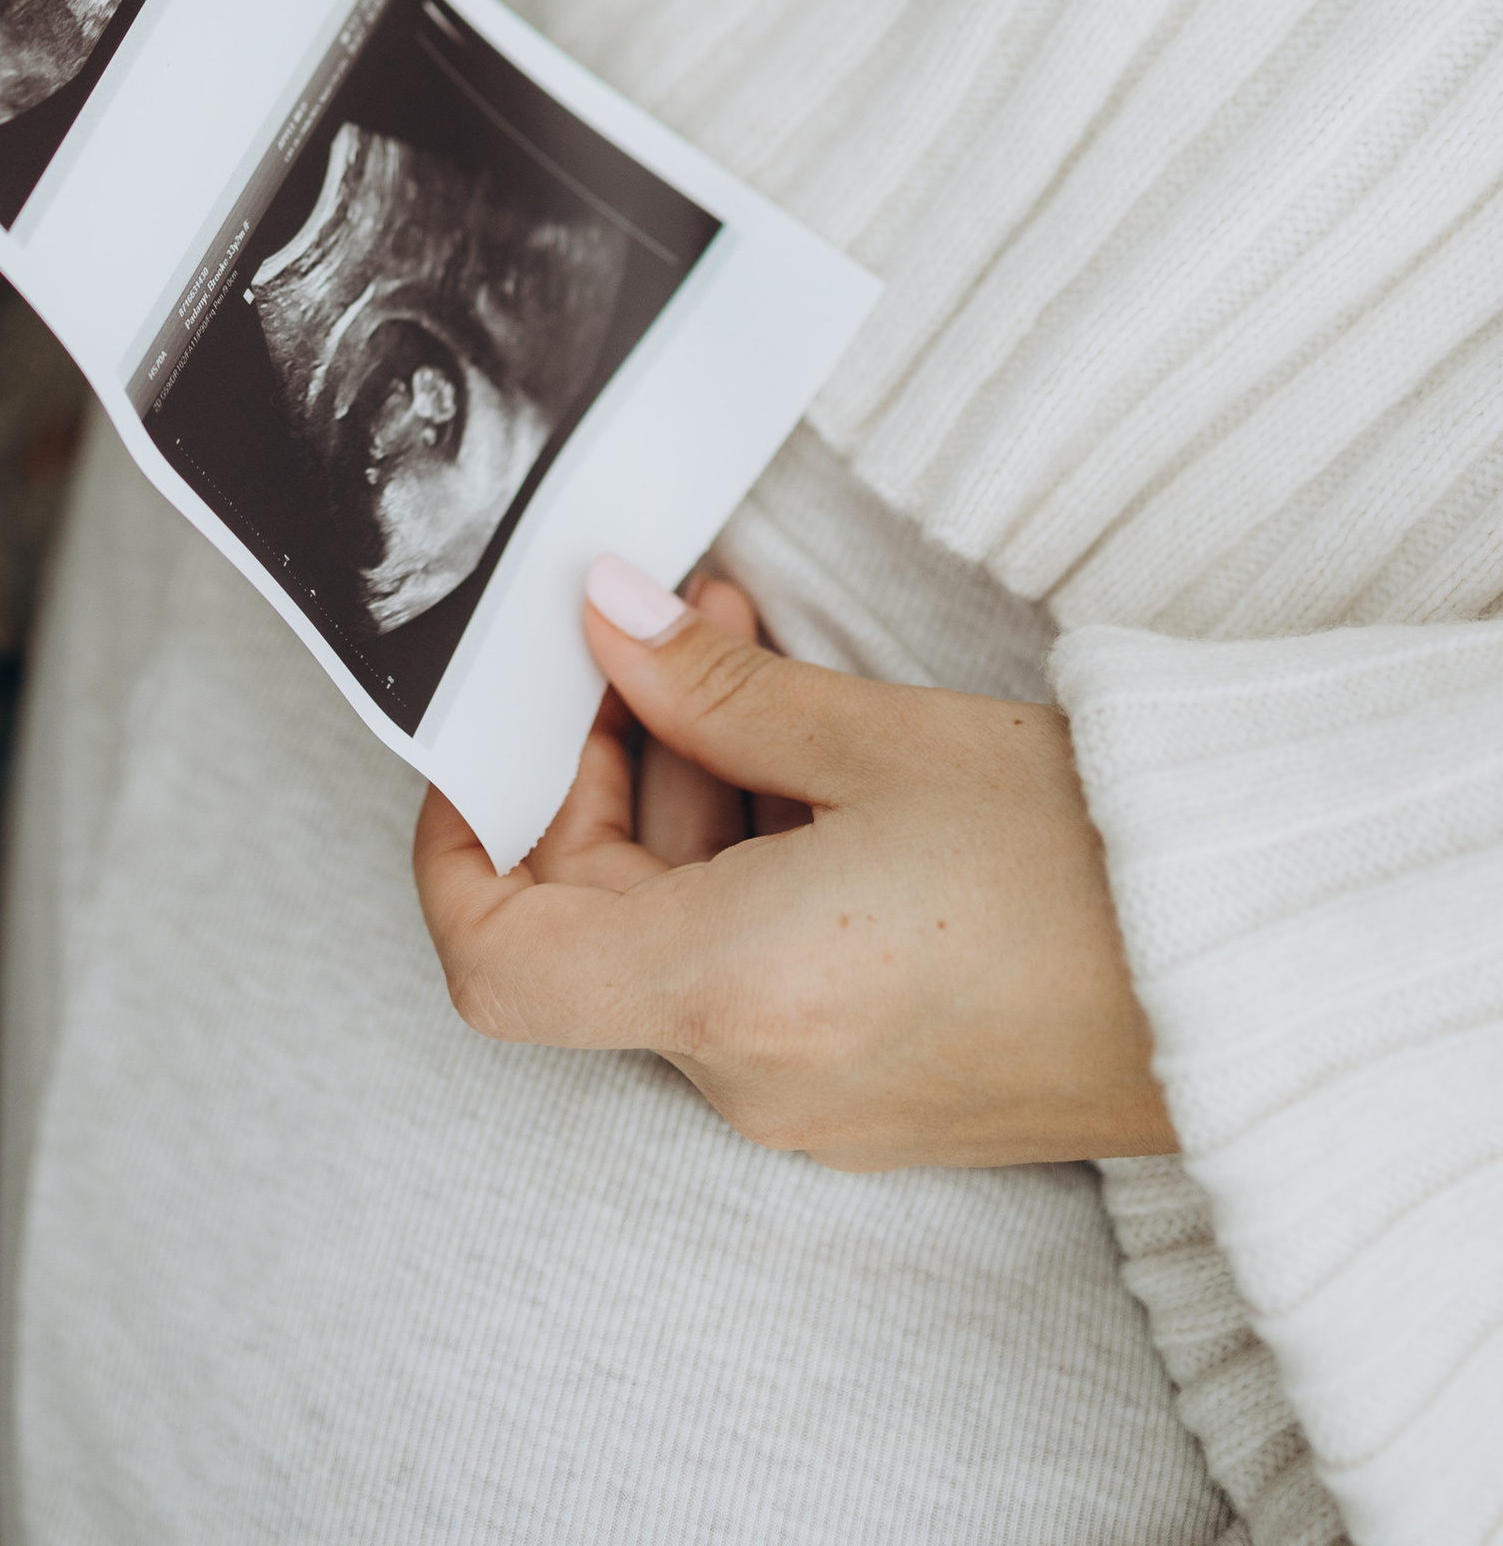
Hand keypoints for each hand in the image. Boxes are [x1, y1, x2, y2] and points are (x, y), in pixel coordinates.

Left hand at [413, 557, 1174, 1169]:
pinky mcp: (867, 1091)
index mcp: (731, 993)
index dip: (461, 840)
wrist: (1256, 980)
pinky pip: (744, 974)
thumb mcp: (877, 740)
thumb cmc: (1084, 863)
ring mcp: (810, 1098)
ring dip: (675, 794)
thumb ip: (711, 686)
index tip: (497, 730)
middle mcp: (752, 1075)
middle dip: (594, 767)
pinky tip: (796, 744)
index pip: (494, 962)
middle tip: (648, 631)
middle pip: (582, 929)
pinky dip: (738, 858)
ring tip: (736, 644)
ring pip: (665, 940)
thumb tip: (601, 620)